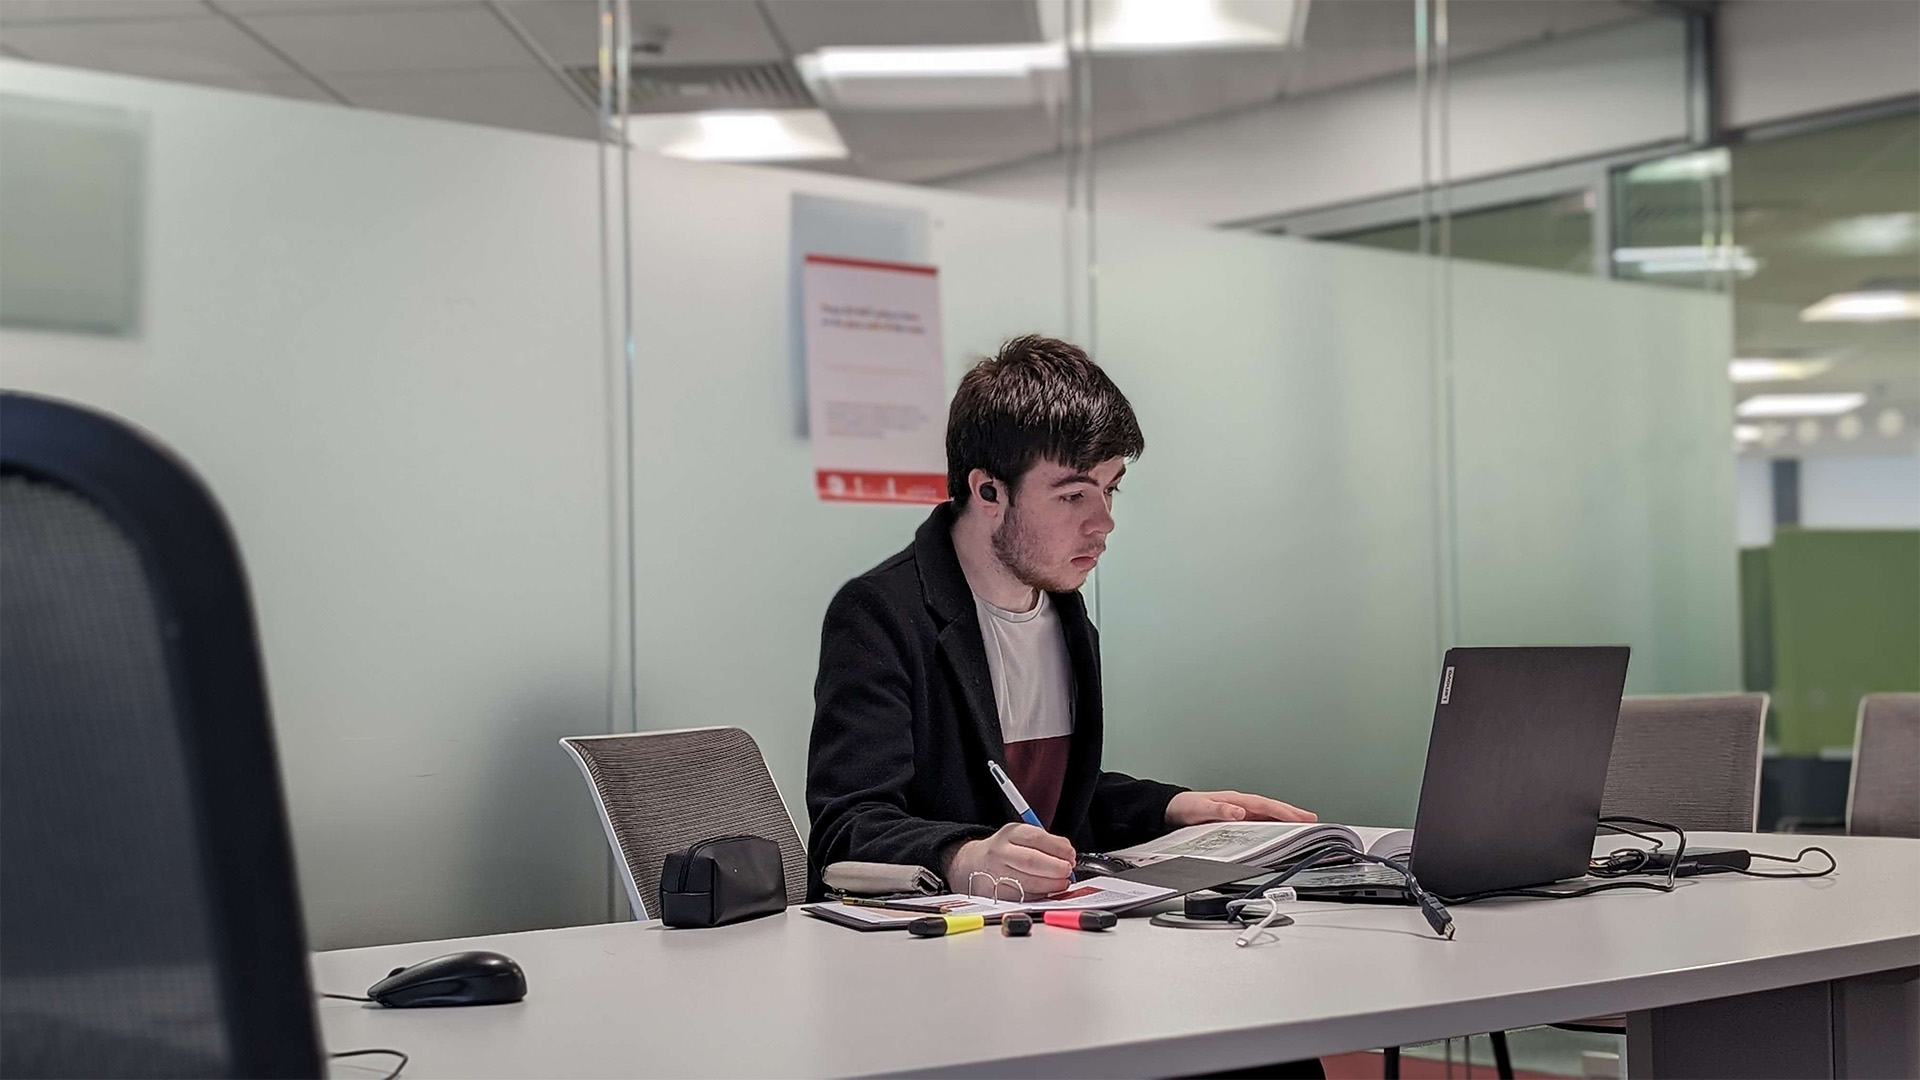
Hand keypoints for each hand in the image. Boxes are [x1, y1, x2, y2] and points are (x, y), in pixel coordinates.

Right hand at [944, 823, 1075, 897]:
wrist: (974, 863)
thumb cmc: (1007, 850)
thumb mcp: (1022, 836)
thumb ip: (1046, 842)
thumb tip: (1068, 853)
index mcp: (1010, 834)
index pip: (1035, 837)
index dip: (1057, 847)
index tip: (1071, 855)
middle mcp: (1000, 852)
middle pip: (1030, 860)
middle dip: (1055, 868)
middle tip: (1067, 871)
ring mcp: (996, 874)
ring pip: (1027, 882)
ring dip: (1050, 885)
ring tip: (1061, 883)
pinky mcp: (996, 893)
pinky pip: (1022, 896)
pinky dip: (1039, 895)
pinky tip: (1047, 891)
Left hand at [1167, 790, 1316, 825]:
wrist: (1172, 808)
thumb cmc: (1185, 807)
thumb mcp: (1199, 809)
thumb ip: (1219, 810)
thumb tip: (1239, 812)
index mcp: (1235, 800)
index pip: (1264, 806)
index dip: (1283, 812)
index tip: (1300, 818)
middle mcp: (1239, 803)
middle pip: (1271, 807)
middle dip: (1292, 812)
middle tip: (1312, 819)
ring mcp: (1239, 809)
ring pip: (1267, 813)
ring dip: (1285, 817)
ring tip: (1303, 823)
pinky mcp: (1236, 817)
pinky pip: (1259, 819)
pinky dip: (1273, 822)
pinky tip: (1279, 828)